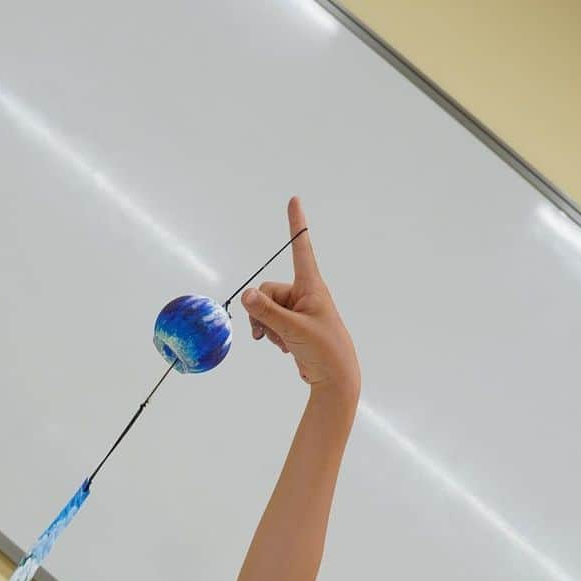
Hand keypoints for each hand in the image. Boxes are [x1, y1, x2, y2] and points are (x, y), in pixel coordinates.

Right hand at [242, 197, 360, 392]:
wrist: (334, 379)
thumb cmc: (324, 350)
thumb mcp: (293, 330)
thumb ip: (267, 312)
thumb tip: (246, 295)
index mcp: (311, 286)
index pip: (301, 249)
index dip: (296, 225)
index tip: (295, 200)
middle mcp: (304, 294)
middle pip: (267, 290)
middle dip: (262, 311)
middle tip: (269, 332)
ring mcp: (297, 310)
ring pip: (265, 309)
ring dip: (266, 326)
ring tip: (281, 342)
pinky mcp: (292, 326)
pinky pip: (269, 322)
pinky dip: (271, 334)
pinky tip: (284, 347)